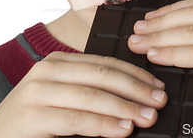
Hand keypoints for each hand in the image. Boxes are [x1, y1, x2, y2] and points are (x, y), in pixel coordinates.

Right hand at [0, 52, 166, 137]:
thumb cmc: (34, 119)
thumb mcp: (62, 96)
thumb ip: (90, 90)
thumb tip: (134, 97)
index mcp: (58, 61)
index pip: (105, 62)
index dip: (135, 74)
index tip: (157, 85)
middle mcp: (47, 70)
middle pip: (102, 75)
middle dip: (135, 89)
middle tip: (159, 101)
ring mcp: (37, 92)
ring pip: (92, 96)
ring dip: (125, 107)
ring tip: (147, 117)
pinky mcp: (32, 116)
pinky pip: (76, 119)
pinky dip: (103, 124)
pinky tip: (123, 129)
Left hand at [127, 0, 192, 136]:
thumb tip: (169, 28)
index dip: (168, 11)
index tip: (147, 20)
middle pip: (190, 17)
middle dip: (158, 24)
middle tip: (136, 32)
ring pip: (190, 34)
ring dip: (159, 39)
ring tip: (139, 44)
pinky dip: (172, 54)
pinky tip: (156, 56)